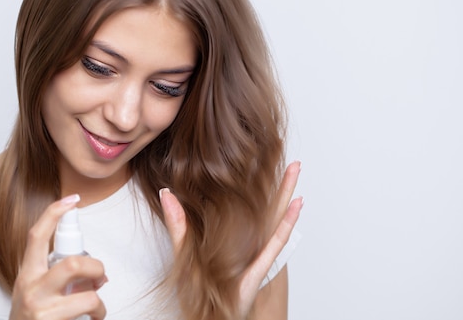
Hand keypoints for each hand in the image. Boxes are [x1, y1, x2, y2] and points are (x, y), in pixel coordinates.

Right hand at [9, 195, 107, 319]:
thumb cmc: (32, 317)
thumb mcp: (36, 291)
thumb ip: (58, 276)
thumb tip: (97, 275)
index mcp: (27, 274)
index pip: (36, 236)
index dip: (54, 214)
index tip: (71, 200)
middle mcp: (31, 289)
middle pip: (73, 264)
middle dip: (96, 266)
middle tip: (100, 275)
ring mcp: (41, 311)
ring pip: (88, 296)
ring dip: (99, 302)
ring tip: (96, 308)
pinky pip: (88, 315)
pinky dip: (98, 316)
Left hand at [159, 161, 302, 318]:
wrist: (206, 315)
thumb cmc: (197, 288)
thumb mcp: (183, 250)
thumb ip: (177, 223)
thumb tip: (166, 192)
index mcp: (232, 234)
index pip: (246, 202)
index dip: (254, 180)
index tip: (260, 157)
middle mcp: (248, 239)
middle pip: (266, 204)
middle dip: (278, 181)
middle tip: (290, 158)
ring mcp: (256, 249)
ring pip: (275, 215)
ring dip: (287, 192)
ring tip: (296, 169)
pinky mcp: (259, 265)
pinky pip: (277, 239)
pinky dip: (288, 222)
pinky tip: (296, 204)